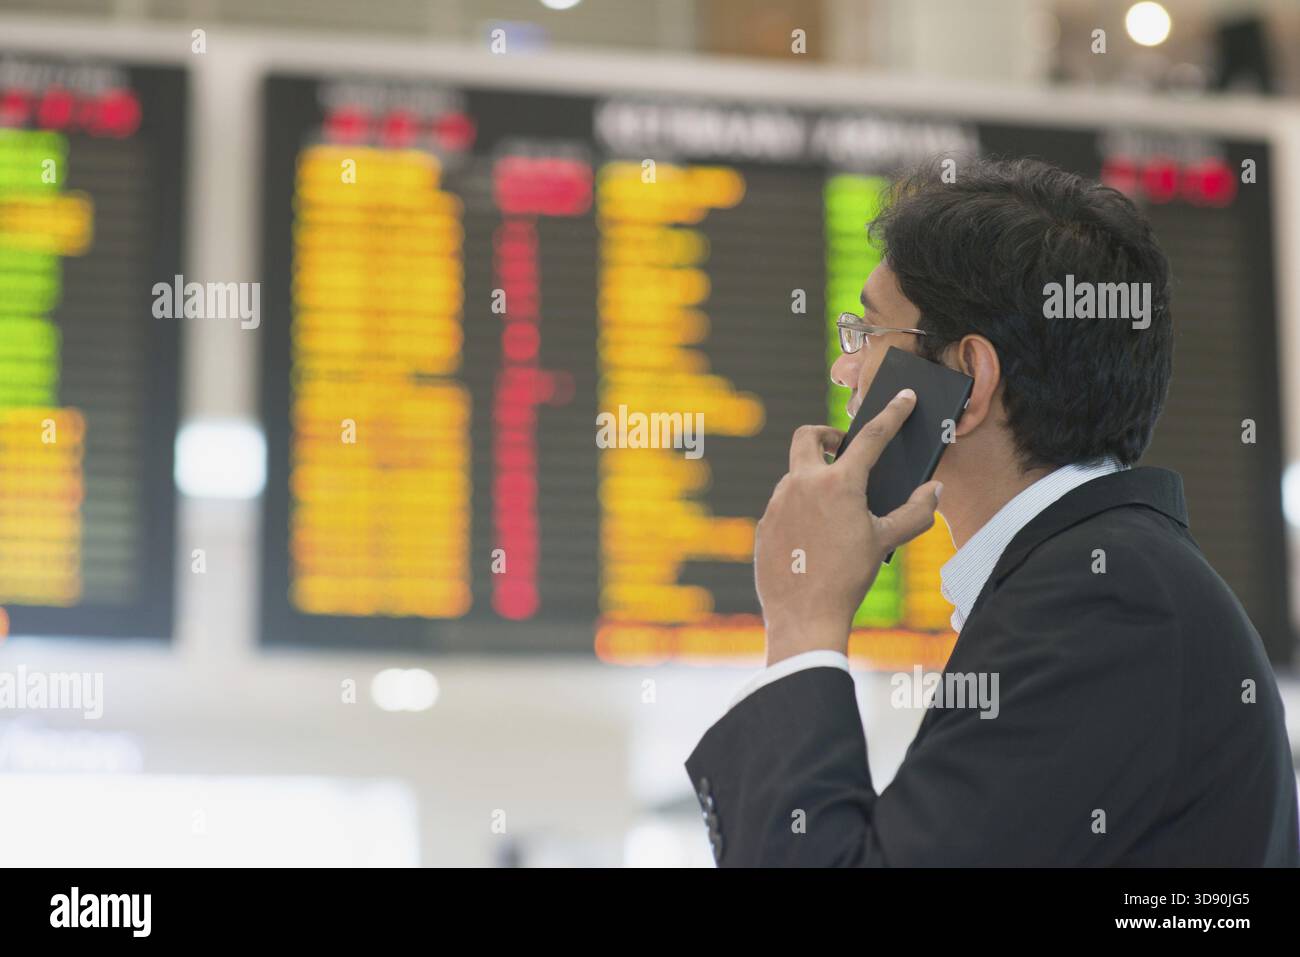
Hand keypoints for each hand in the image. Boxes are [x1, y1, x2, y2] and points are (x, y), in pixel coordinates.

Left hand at [754, 389, 942, 665]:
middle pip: (808, 437)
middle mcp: (802, 484)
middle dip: (826, 435)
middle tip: (843, 449)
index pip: (871, 437)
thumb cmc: (848, 578)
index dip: (892, 415)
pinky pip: (782, 507)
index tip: (904, 399)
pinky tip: (813, 536)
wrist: (804, 616)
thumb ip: (916, 512)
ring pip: (795, 476)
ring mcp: (777, 503)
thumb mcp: (886, 542)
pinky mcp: (763, 524)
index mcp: (838, 483)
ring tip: (834, 508)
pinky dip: (799, 511)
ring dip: (814, 480)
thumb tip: (935, 490)